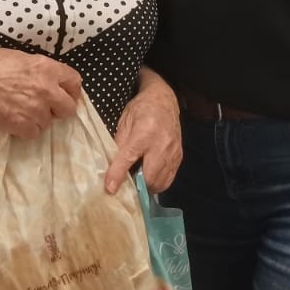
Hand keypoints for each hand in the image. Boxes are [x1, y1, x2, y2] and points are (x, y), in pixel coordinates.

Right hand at [0, 48, 82, 137]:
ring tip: (20, 110)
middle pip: (69, 108)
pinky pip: (34, 133)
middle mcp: (47, 89)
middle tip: (46, 107)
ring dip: (38, 119)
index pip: (74, 81)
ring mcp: (37, 109)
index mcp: (47, 68)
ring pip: (48, 122)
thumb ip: (39, 69)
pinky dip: (25, 129)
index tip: (65, 94)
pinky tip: (13, 119)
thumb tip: (46, 79)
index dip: (70, 90)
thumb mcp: (19, 57)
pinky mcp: (24, 125)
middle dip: (59, 109)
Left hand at [103, 79, 181, 193]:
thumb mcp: (124, 122)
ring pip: (161, 182)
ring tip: (138, 181)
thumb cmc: (141, 109)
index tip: (110, 188)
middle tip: (127, 185)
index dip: (118, 174)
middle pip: (149, 177)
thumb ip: (119, 145)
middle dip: (137, 186)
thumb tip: (110, 167)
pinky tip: (149, 176)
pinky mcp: (179, 156)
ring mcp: (173, 152)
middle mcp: (161, 144)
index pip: (128, 158)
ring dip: (148, 186)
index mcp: (143, 132)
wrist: (164, 100)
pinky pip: (169, 178)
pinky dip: (158, 182)